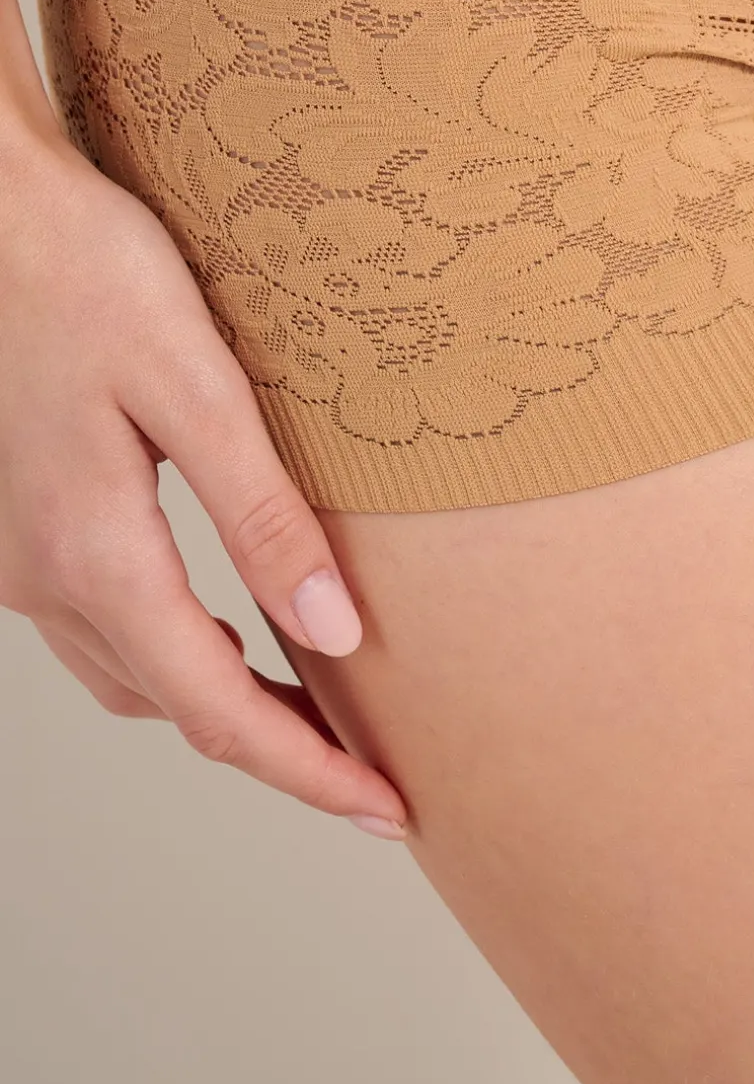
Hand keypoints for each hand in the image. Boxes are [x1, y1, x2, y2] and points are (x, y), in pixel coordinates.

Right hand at [0, 123, 406, 836]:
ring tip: (317, 708)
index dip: (309, 775)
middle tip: (373, 771)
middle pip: (175, 707)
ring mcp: (19, 558)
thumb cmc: (90, 270)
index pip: (219, 712)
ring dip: (221, 703)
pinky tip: (227, 624)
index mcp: (95, 556)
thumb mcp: (196, 384)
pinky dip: (176, 652)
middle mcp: (45, 578)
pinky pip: (106, 626)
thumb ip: (262, 514)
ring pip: (134, 673)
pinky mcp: (19, 525)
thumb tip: (333, 631)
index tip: (388, 813)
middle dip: (275, 749)